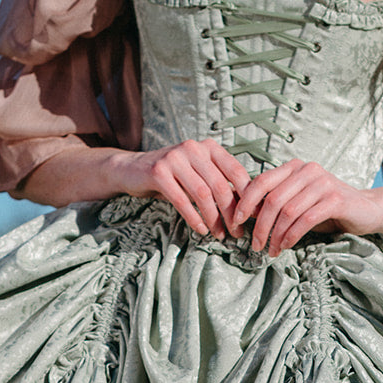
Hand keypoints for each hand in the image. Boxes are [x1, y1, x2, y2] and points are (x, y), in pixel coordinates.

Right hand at [117, 139, 251, 239]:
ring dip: (213, 219)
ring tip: (219, 234)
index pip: (236, 171)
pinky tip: (200, 229)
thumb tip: (248, 208)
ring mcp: (175, 158)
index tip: (250, 218)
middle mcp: (193, 148)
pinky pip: (181, 200)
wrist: (133, 170)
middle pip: (220, 185)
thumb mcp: (198, 175)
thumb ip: (219, 184)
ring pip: (202, 194)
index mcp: (208, 147)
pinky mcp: (158, 172)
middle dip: (231, 213)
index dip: (246, 196)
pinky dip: (193, 218)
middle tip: (236, 232)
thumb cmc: (172, 177)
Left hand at [233, 161, 380, 256]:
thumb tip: (245, 213)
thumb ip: (276, 202)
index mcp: (294, 167)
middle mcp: (308, 170)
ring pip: (288, 211)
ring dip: (276, 235)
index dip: (245, 202)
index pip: (261, 181)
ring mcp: (323, 183)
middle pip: (272, 199)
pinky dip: (292, 236)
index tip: (237, 222)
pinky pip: (306, 219)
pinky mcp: (336, 199)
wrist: (367, 210)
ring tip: (271, 251)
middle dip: (260, 226)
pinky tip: (287, 246)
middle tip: (255, 245)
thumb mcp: (298, 202)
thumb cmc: (327, 209)